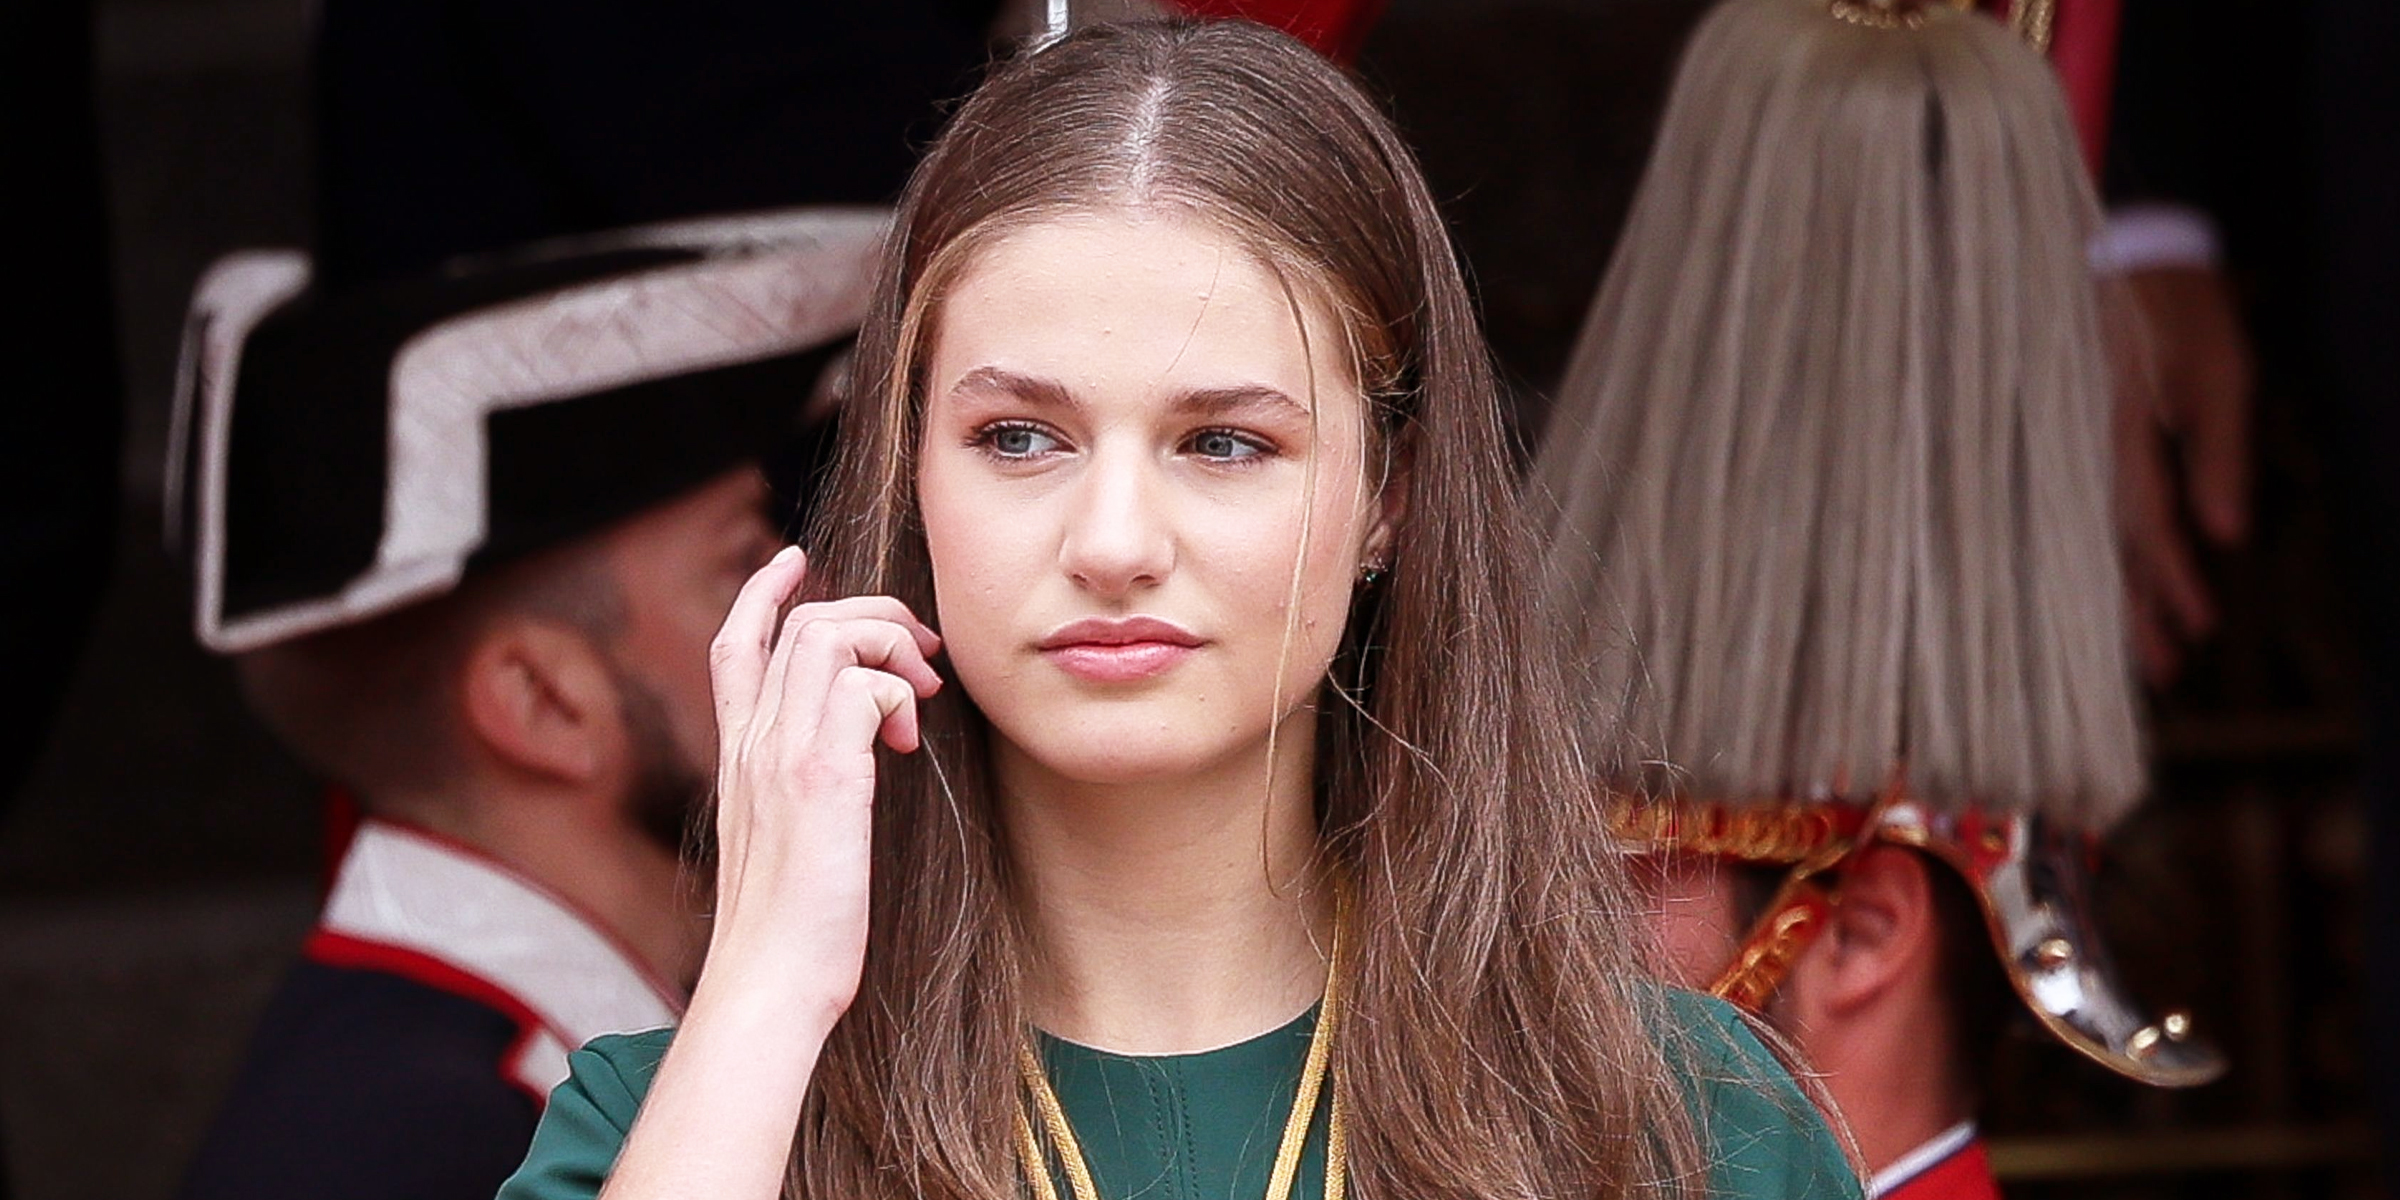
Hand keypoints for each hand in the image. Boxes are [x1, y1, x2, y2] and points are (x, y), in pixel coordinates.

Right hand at [701, 546, 942, 1028]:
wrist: (769, 982)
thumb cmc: (790, 929)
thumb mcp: (785, 841)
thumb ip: (801, 787)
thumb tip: (852, 756)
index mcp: (737, 756)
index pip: (736, 645)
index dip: (765, 592)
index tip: (796, 560)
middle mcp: (751, 743)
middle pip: (801, 623)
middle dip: (871, 614)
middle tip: (922, 655)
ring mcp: (780, 755)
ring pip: (830, 635)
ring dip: (891, 645)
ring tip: (922, 695)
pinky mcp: (821, 777)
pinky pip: (863, 685)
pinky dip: (896, 694)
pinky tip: (905, 744)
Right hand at [2114, 264, 2252, 686]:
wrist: (2133, 261)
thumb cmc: (2182, 313)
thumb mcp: (2220, 372)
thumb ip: (2220, 452)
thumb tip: (2228, 535)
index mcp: (2126, 441)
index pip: (2149, 527)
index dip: (2175, 581)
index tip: (2202, 628)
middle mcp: (2099, 458)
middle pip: (2116, 550)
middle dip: (2140, 613)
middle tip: (2164, 673)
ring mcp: (2090, 454)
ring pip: (2102, 539)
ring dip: (2125, 595)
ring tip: (2144, 651)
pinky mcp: (2095, 446)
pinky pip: (2099, 516)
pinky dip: (2112, 557)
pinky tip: (2120, 583)